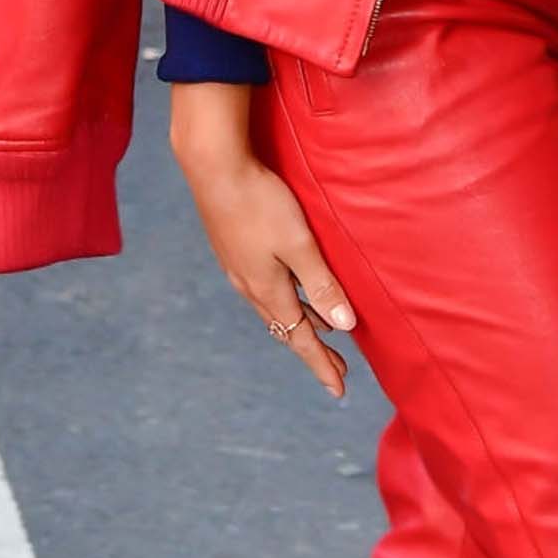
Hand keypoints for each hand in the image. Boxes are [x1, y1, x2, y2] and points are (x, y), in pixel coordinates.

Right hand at [167, 83, 355, 399]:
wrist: (213, 168)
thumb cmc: (261, 202)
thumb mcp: (300, 244)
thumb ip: (321, 284)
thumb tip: (344, 327)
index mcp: (268, 290)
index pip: (301, 339)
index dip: (321, 365)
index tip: (339, 390)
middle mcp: (250, 286)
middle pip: (287, 328)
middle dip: (314, 349)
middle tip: (337, 370)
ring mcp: (238, 268)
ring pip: (274, 308)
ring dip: (299, 324)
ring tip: (322, 333)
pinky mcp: (233, 250)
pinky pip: (263, 289)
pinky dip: (284, 302)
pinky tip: (290, 292)